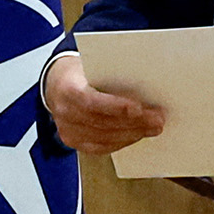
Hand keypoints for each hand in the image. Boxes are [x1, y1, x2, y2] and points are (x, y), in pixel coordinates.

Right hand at [43, 53, 164, 154]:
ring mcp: (68, 130)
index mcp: (67, 89)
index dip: (116, 107)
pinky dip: (122, 141)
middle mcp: (64, 112)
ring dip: (133, 133)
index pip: (91, 102)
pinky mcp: (74, 141)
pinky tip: (136, 135)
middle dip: (134, 122)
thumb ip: (112, 76)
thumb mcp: (92, 66)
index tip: (139, 108)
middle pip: (102, 123)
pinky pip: (101, 147)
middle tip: (157, 119)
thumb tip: (145, 86)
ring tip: (152, 127)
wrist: (56, 84)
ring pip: (104, 138)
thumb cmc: (79, 73)